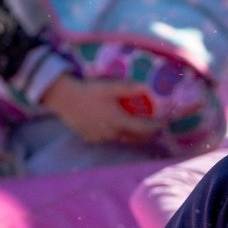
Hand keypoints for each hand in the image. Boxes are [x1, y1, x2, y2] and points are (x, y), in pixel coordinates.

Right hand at [40, 75, 160, 144]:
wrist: (63, 98)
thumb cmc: (88, 91)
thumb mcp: (110, 86)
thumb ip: (129, 88)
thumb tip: (148, 87)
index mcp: (118, 121)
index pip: (143, 128)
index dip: (155, 127)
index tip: (164, 124)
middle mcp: (110, 133)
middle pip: (134, 138)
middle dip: (146, 135)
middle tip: (154, 130)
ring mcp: (99, 137)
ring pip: (120, 140)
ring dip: (131, 137)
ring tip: (137, 131)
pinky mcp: (89, 138)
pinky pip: (106, 139)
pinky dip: (114, 136)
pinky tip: (115, 130)